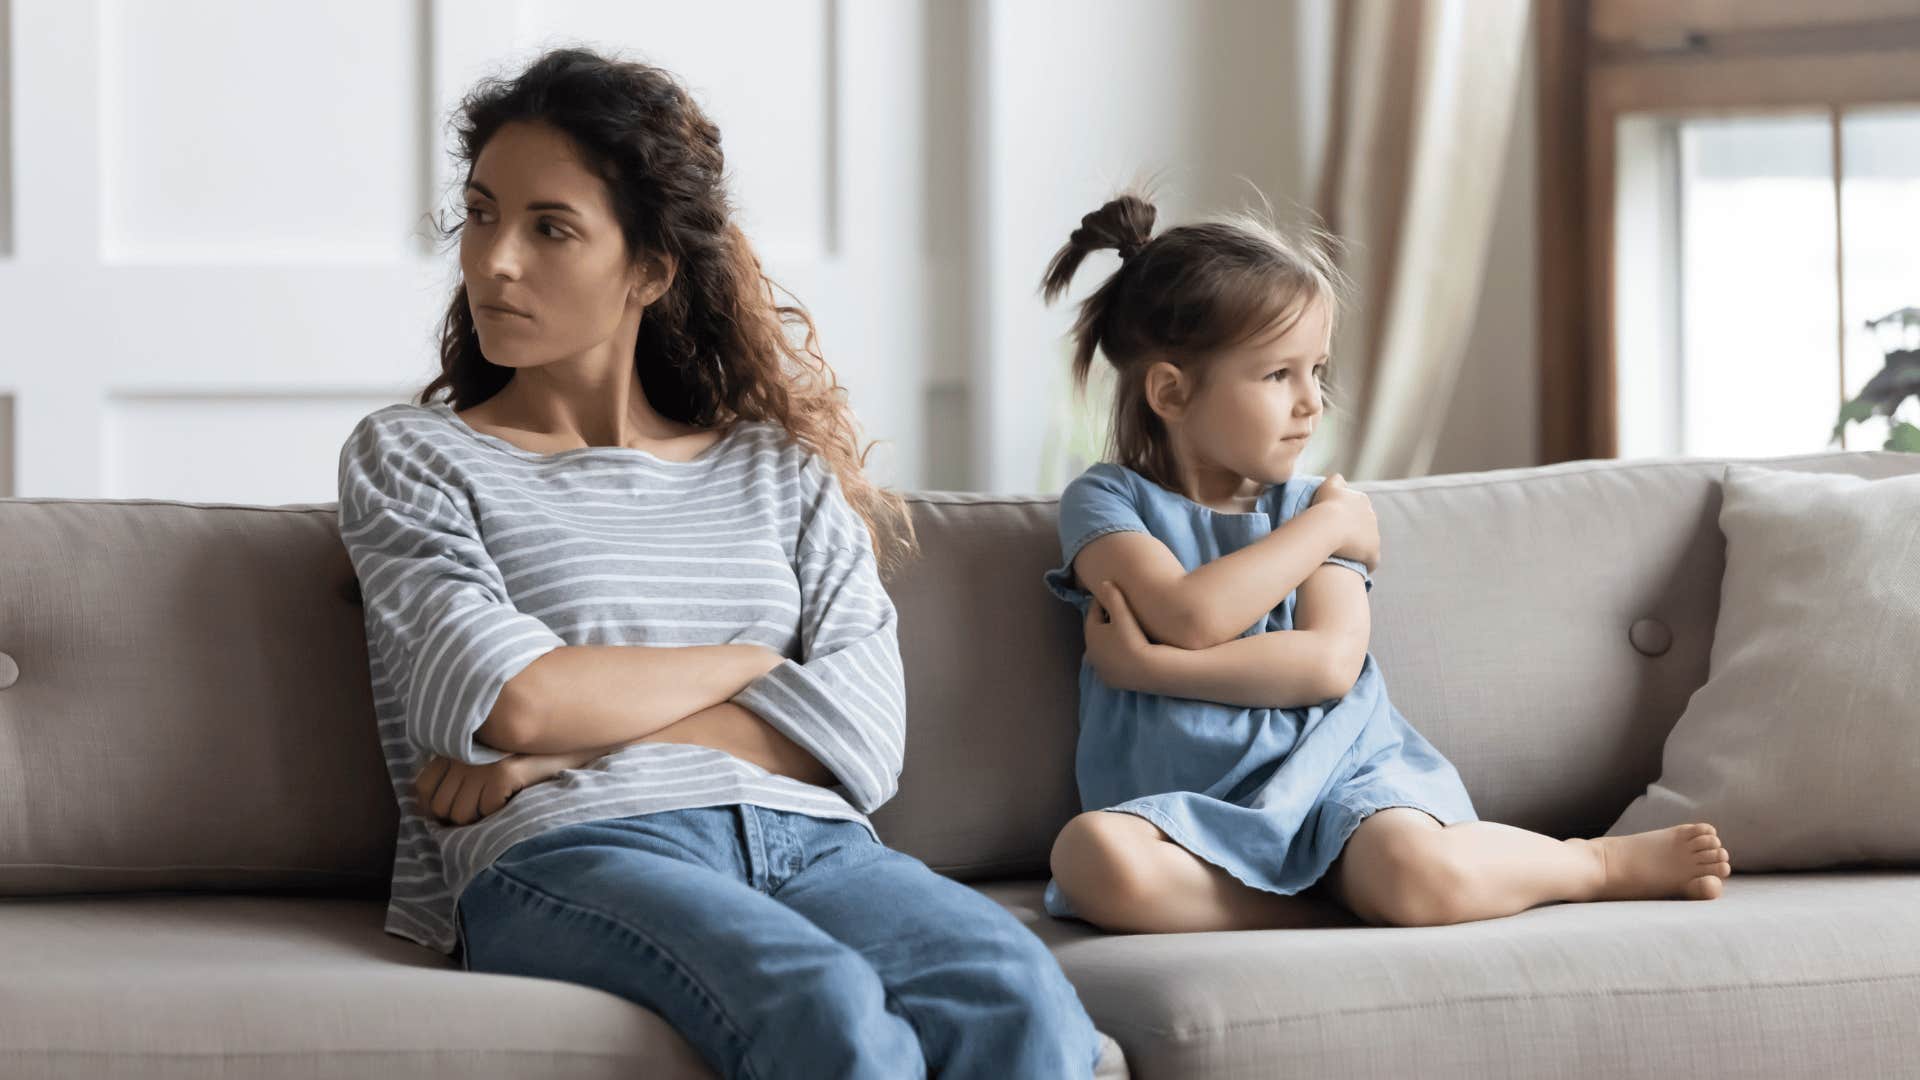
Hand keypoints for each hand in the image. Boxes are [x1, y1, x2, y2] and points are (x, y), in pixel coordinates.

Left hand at [412, 750, 588, 826]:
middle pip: (440, 806)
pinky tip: (513, 800)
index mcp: (456, 749)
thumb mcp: (488, 759)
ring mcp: (482, 763)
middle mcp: (463, 753)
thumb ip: (461, 775)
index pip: (423, 787)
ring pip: (461, 814)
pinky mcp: (503, 772)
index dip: (431, 808)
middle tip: (483, 815)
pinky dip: (498, 813)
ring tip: (499, 806)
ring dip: (480, 819)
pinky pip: (486, 809)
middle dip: (459, 819)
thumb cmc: (529, 756)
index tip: (449, 817)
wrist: (570, 743)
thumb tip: (432, 811)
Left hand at [1084, 580, 1161, 692]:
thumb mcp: (1124, 615)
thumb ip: (1113, 597)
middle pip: (1097, 631)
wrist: (1147, 669)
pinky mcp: (1109, 680)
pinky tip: (1123, 653)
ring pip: (1102, 649)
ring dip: (1109, 641)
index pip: (1094, 612)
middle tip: (1116, 612)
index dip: (1103, 602)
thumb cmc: (1134, 639)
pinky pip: (1109, 664)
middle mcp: (1091, 652)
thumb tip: (1105, 582)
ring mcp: (1099, 668)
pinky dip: (1114, 657)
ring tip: (1120, 632)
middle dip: (1104, 621)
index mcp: (1091, 634)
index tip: (1110, 594)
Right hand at [1310, 474, 1380, 571]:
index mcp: (1361, 500)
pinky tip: (1356, 567)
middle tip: (1338, 539)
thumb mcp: (1328, 486)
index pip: (1358, 508)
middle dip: (1356, 531)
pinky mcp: (1373, 552)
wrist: (1328, 525)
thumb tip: (1339, 479)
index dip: (1347, 516)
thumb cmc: (1325, 506)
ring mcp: (1374, 535)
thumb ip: (1336, 480)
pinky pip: (1372, 560)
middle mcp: (1371, 516)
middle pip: (1365, 525)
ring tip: (1346, 555)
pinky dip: (1365, 563)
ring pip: (1368, 543)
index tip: (1335, 522)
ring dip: (1360, 548)